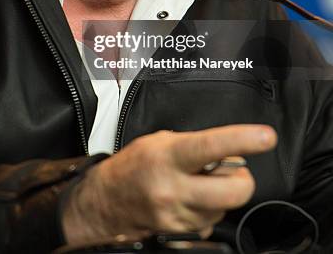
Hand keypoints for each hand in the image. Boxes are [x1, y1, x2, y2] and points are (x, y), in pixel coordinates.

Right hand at [62, 124, 276, 246]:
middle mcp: (174, 189)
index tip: (265, 136)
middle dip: (242, 179)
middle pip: (234, 191)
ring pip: (225, 207)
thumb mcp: (161, 141)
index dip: (243, 140)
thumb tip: (229, 152)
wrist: (106, 202)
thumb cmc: (133, 166)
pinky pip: (212, 222)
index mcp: (168, 157)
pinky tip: (189, 200)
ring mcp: (179, 216)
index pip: (211, 147)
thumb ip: (195, 145)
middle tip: (230, 170)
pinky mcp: (182, 235)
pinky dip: (208, 209)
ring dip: (221, 194)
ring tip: (196, 183)